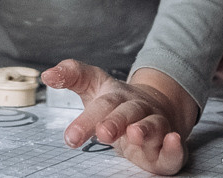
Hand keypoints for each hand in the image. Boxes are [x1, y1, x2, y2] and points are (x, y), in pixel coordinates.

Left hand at [46, 60, 195, 175]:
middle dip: (115, 123)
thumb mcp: (95, 86)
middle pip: (126, 114)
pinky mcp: (167, 148)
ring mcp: (155, 126)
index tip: (70, 137)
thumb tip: (47, 74)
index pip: (101, 104)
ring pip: (152, 127)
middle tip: (102, 133)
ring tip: (135, 134)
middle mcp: (138, 109)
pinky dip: (175, 146)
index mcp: (117, 97)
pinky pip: (175, 148)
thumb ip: (73, 76)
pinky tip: (173, 141)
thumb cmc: (119, 102)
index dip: (87, 119)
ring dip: (145, 130)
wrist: (159, 107)